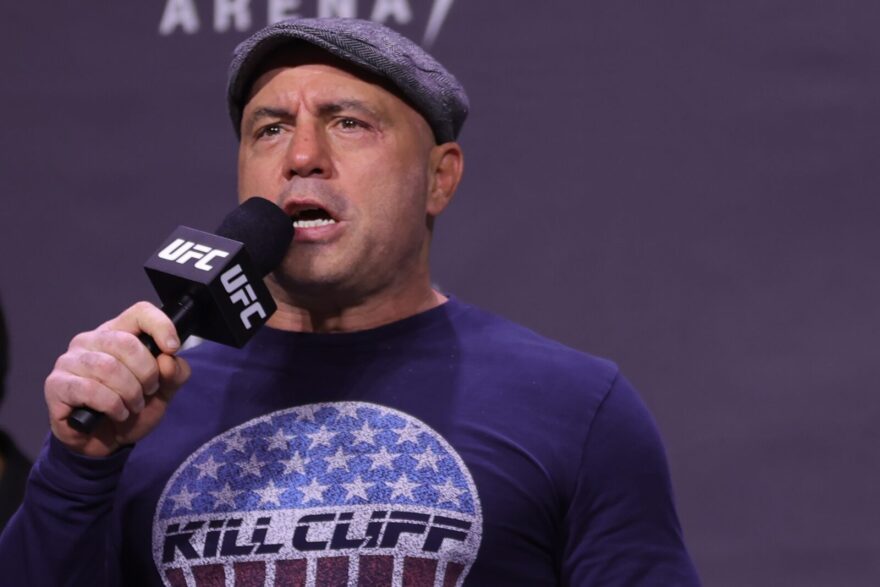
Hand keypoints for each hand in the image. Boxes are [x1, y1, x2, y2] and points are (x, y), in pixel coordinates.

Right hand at [44, 301, 190, 456]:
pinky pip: (90, 389)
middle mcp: (91, 341)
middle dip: (146, 373)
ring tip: (133, 406)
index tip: (172, 349)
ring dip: (130, 393)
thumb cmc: (131, 408)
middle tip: (149, 391)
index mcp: (118, 333)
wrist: (105, 441)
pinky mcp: (56, 385)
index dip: (160, 326)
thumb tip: (168, 360)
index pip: (139, 312)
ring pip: (108, 367)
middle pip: (126, 343)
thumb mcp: (164, 392)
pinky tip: (117, 413)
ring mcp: (70, 361)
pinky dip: (112, 405)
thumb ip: (175, 374)